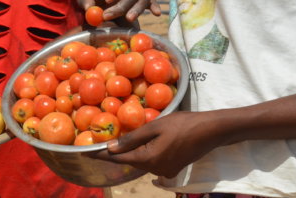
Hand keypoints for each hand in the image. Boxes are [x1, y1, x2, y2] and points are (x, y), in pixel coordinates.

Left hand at [76, 0, 160, 24]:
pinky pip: (150, 2)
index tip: (108, 0)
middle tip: (107, 16)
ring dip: (137, 9)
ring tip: (129, 19)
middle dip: (120, 5)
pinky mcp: (140, 2)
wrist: (96, 1)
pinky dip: (154, 6)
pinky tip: (156, 13)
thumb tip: (90, 9)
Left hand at [98, 111, 214, 178]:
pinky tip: (139, 143)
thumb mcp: (155, 127)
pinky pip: (152, 161)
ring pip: (141, 161)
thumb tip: (111, 149)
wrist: (211, 131)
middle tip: (97, 144)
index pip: (118, 159)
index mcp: (149, 160)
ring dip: (130, 153)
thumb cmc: (183, 124)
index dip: (100, 155)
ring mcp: (166, 171)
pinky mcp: (173, 167)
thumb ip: (132, 139)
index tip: (84, 153)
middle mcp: (156, 170)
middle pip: (129, 162)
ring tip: (115, 142)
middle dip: (114, 154)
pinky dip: (143, 153)